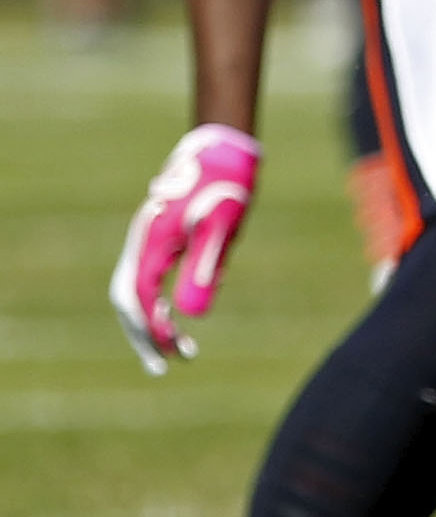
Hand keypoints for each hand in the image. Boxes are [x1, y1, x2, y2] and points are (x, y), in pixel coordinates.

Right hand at [110, 125, 259, 374]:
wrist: (222, 149)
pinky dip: (158, 305)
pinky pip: (148, 281)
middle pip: (129, 301)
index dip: (155, 329)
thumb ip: (205, 269)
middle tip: (166, 366)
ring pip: (135, 292)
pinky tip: (180, 319)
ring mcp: (147, 241)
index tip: (176, 353)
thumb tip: (192, 318)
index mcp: (152, 243)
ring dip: (153, 323)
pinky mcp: (160, 241)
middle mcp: (141, 244)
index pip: (142, 298)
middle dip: (145, 336)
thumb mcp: (221, 229)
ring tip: (180, 351)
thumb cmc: (225, 185)